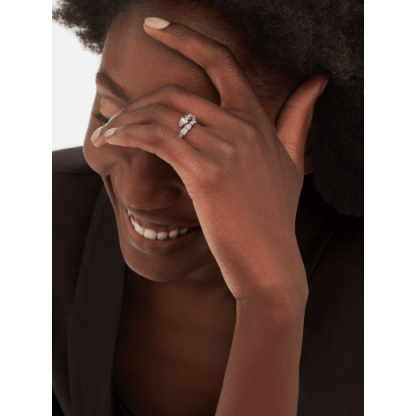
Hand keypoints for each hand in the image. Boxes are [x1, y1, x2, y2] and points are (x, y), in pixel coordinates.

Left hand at [92, 18, 326, 308]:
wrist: (269, 260)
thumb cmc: (275, 215)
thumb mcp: (293, 162)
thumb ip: (298, 119)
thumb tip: (317, 82)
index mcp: (258, 120)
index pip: (222, 61)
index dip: (186, 37)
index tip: (155, 24)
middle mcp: (242, 126)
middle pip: (176, 92)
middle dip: (137, 103)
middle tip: (116, 119)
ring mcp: (225, 148)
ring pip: (162, 113)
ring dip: (126, 119)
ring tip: (106, 133)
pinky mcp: (206, 172)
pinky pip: (157, 138)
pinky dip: (128, 134)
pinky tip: (111, 140)